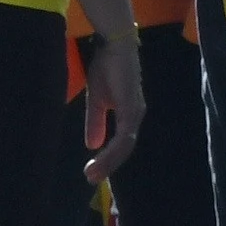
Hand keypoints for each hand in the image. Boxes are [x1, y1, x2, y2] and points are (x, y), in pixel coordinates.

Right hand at [73, 24, 144, 181]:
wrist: (113, 46)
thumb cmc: (106, 69)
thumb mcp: (97, 101)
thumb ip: (96, 122)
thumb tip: (92, 145)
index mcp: (128, 115)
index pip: (121, 144)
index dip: (108, 159)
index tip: (91, 173)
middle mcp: (135, 116)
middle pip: (125, 149)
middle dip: (108, 165)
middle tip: (90, 179)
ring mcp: (135, 112)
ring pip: (125, 146)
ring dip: (108, 161)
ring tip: (92, 174)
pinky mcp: (131, 107)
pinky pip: (124, 135)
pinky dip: (112, 149)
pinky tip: (100, 158)